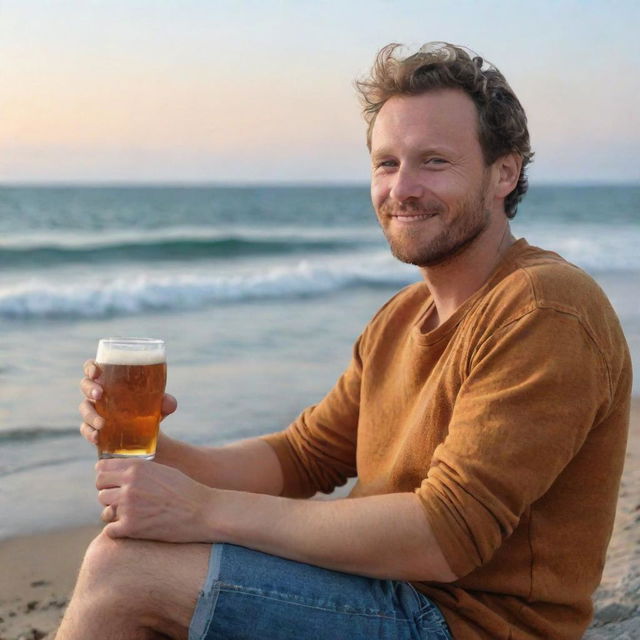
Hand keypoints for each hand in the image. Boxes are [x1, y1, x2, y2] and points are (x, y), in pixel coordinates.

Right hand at [79, 359, 177, 445]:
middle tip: (99, 394)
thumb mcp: (159, 405)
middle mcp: (100, 394)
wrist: (147, 436)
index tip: (95, 371)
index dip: (90, 367)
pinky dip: (89, 433)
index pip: (94, 368)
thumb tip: (169, 404)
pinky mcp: (94, 429)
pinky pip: (85, 429)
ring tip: (102, 424)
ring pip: (84, 409)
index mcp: (111, 380)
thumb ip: (165, 402)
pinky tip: (97, 437)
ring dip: (90, 415)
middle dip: (89, 388)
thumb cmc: (149, 410)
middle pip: (85, 385)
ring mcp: (94, 411)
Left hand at [96, 459, 215, 541]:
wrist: (203, 511)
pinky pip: (109, 530)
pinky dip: (119, 531)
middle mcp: (129, 485)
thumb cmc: (185, 490)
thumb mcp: (161, 470)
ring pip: (105, 508)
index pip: (101, 469)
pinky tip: (133, 528)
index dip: (106, 476)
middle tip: (124, 501)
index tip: (113, 483)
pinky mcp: (130, 527)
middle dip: (109, 494)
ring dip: (115, 512)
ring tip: (133, 514)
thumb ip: (138, 471)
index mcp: (136, 468)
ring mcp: (128, 506)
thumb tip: (118, 474)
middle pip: (100, 489)